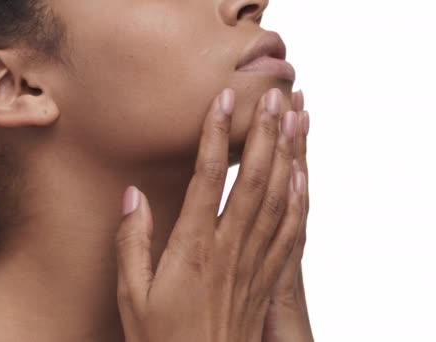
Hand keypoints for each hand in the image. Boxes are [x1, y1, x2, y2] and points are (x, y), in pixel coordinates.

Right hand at [115, 87, 307, 341]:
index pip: (208, 178)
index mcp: (193, 249)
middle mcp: (230, 249)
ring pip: (278, 200)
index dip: (216, 135)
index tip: (224, 100)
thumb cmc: (162, 341)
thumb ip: (133, 242)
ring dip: (289, 157)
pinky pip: (290, 234)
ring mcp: (254, 263)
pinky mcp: (267, 278)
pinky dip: (300, 202)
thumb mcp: (132, 295)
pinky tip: (304, 178)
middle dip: (265, 133)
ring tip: (297, 121)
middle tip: (274, 97)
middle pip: (254, 180)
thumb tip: (134, 195)